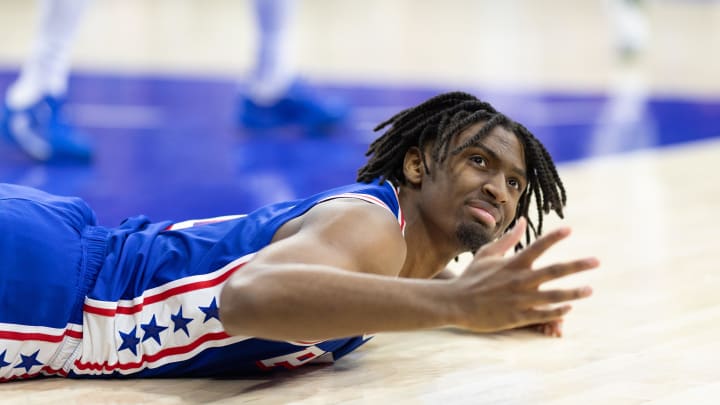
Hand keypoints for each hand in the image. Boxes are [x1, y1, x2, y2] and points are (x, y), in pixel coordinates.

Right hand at [449, 218, 598, 333]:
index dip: (555, 237)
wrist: (456, 303)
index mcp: (513, 263)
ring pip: (554, 295)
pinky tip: (569, 308)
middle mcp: (520, 280)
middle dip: (578, 265)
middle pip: (555, 271)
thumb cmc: (471, 277)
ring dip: (574, 292)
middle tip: (597, 261)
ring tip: (590, 289)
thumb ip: (508, 239)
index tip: (569, 229)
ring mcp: (520, 299)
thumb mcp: (486, 254)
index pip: (538, 246)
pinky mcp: (518, 316)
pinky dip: (558, 311)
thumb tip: (523, 222)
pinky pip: (544, 314)